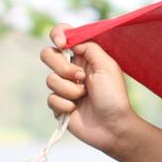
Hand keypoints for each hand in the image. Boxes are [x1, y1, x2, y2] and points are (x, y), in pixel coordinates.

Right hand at [40, 23, 138, 153]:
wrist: (113, 127)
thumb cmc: (113, 96)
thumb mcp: (107, 66)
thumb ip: (89, 47)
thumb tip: (70, 40)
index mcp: (84, 57)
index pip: (63, 36)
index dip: (58, 34)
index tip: (62, 43)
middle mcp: (71, 69)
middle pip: (48, 54)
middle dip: (62, 67)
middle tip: (80, 77)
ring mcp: (63, 87)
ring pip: (50, 80)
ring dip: (70, 90)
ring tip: (84, 96)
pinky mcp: (58, 104)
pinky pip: (51, 98)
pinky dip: (65, 104)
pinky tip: (76, 109)